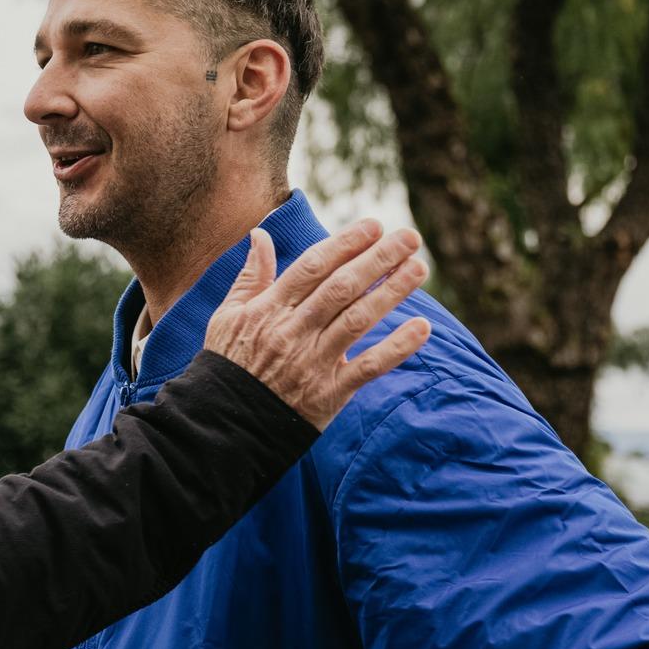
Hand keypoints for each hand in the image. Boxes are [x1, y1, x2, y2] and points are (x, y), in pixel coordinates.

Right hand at [205, 220, 432, 429]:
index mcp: (269, 309)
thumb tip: (261, 234)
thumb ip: (251, 276)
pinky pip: (368, 367)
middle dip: (377, 259)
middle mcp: (293, 331)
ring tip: (419, 268)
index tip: (373, 225)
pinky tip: (422, 327)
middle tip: (409, 237)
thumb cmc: (229, 362)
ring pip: (358, 320)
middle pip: (341, 288)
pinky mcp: (330, 392)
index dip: (344, 244)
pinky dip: (396, 348)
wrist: (227, 422)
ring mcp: (313, 362)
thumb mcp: (228, 315)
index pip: (312, 268)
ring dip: (391, 292)